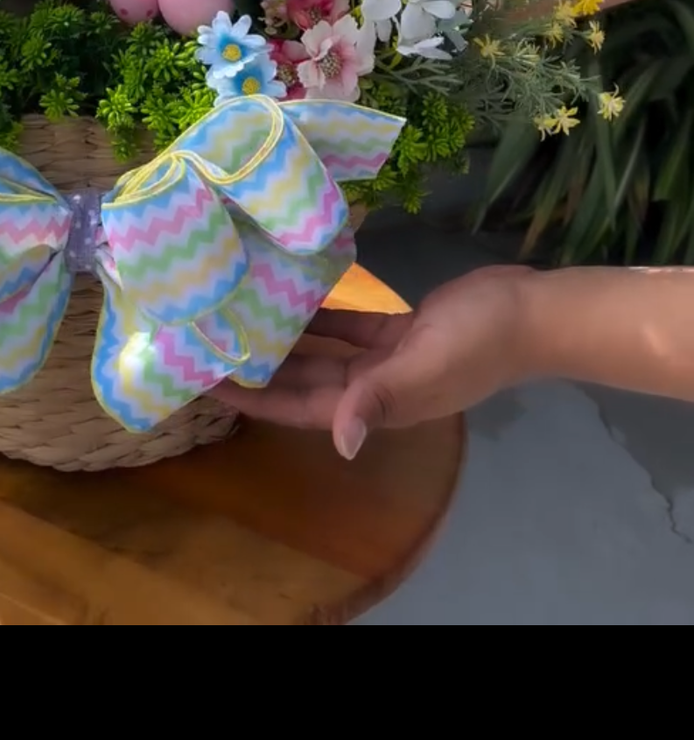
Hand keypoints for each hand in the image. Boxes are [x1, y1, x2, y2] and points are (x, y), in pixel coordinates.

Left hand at [214, 264, 537, 458]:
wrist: (530, 310)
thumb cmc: (477, 341)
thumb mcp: (424, 367)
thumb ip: (379, 398)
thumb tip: (342, 443)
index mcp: (378, 405)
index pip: (302, 408)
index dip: (258, 402)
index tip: (209, 388)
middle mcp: (376, 388)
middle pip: (304, 383)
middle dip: (261, 372)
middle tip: (209, 347)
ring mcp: (389, 359)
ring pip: (323, 354)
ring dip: (286, 342)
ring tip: (238, 319)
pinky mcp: (401, 330)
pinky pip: (351, 327)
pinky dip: (324, 316)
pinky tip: (292, 295)